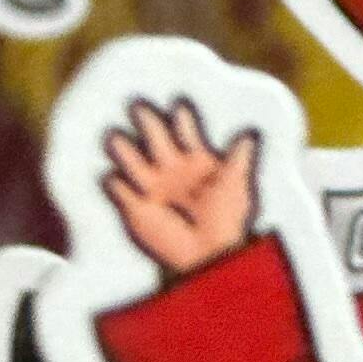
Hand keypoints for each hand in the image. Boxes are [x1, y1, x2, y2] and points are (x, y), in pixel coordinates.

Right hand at [102, 92, 256, 276]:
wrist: (210, 255)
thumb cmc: (226, 220)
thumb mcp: (235, 187)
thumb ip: (238, 160)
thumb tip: (250, 135)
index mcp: (194, 160)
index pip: (184, 131)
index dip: (181, 119)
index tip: (179, 107)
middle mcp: (170, 168)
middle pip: (155, 137)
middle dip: (147, 122)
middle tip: (139, 106)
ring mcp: (152, 187)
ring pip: (132, 160)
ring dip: (123, 149)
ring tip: (114, 137)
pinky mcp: (136, 207)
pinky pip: (119, 190)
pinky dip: (114, 184)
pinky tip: (112, 177)